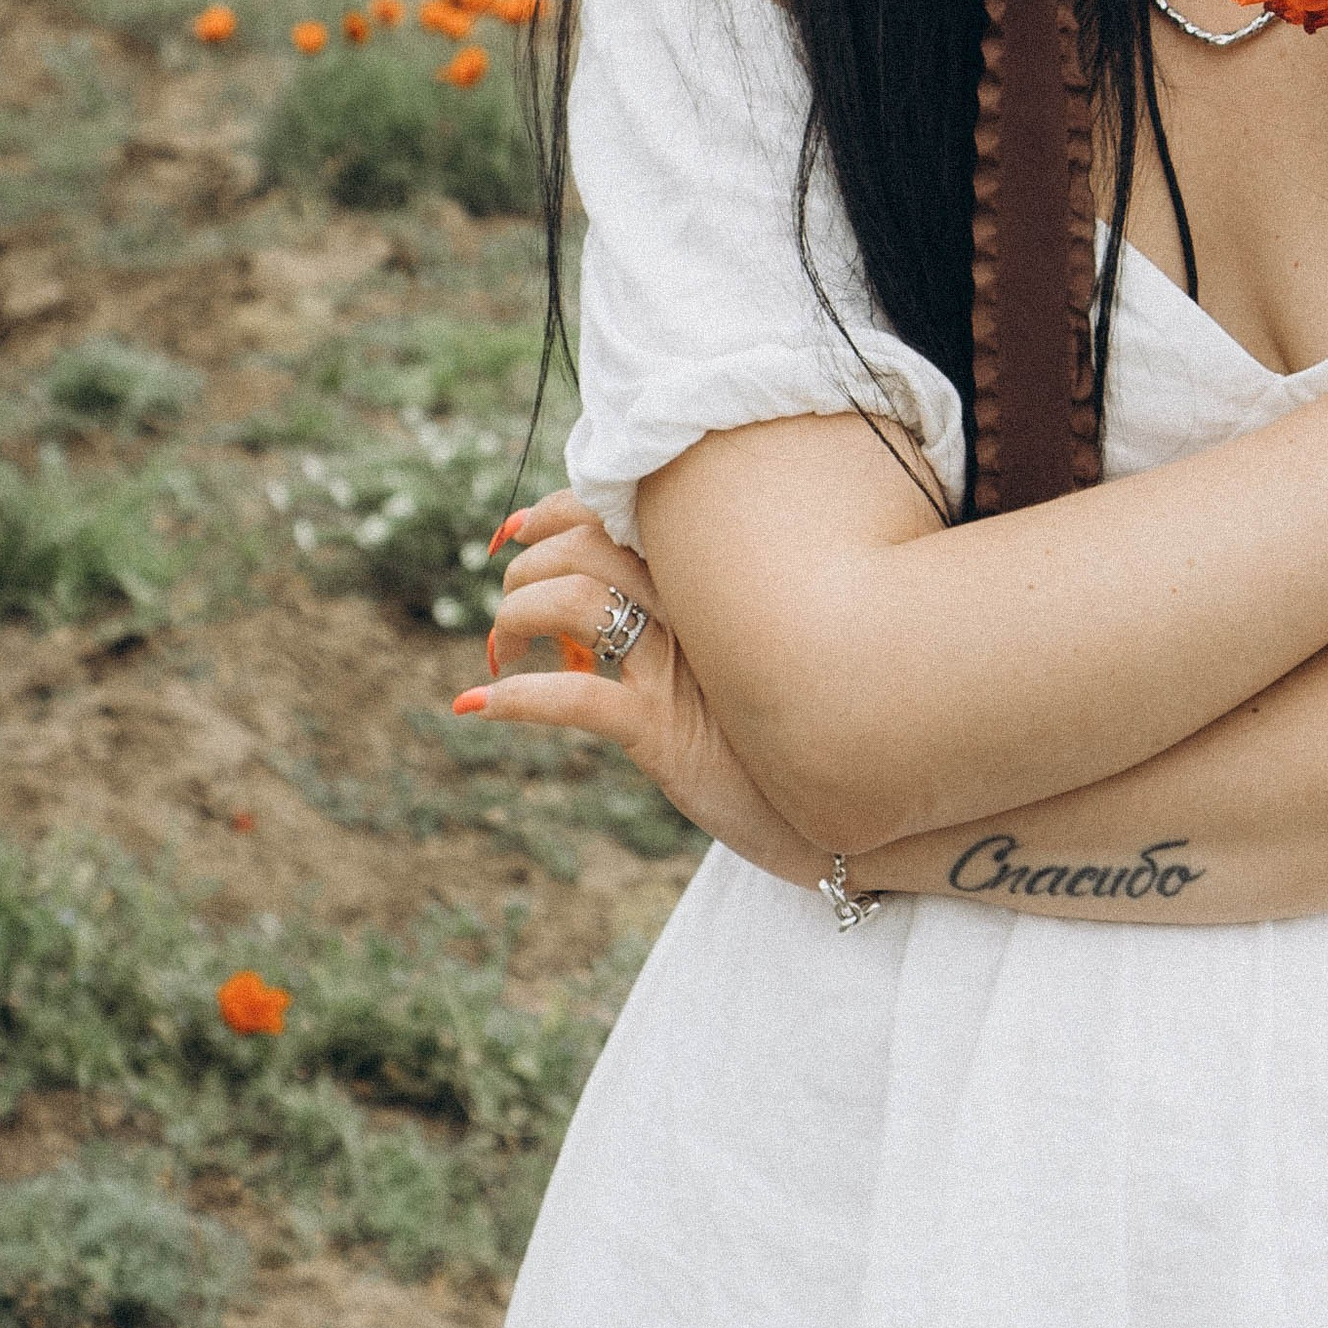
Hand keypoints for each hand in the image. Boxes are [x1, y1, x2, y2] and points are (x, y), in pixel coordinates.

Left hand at [455, 488, 826, 887]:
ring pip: (575, 601)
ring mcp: (684, 671)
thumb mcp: (736, 668)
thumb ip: (693, 621)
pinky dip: (519, 698)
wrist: (848, 815)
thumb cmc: (786, 737)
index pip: (620, 512)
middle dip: (524, 572)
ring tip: (497, 654)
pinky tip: (479, 705)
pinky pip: (582, 699)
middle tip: (507, 621)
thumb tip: (610, 601)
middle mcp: (698, 611)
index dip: (551, 512)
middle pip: (585, 546)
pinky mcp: (671, 735)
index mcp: (711, 583)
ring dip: (512, 619)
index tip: (511, 533)